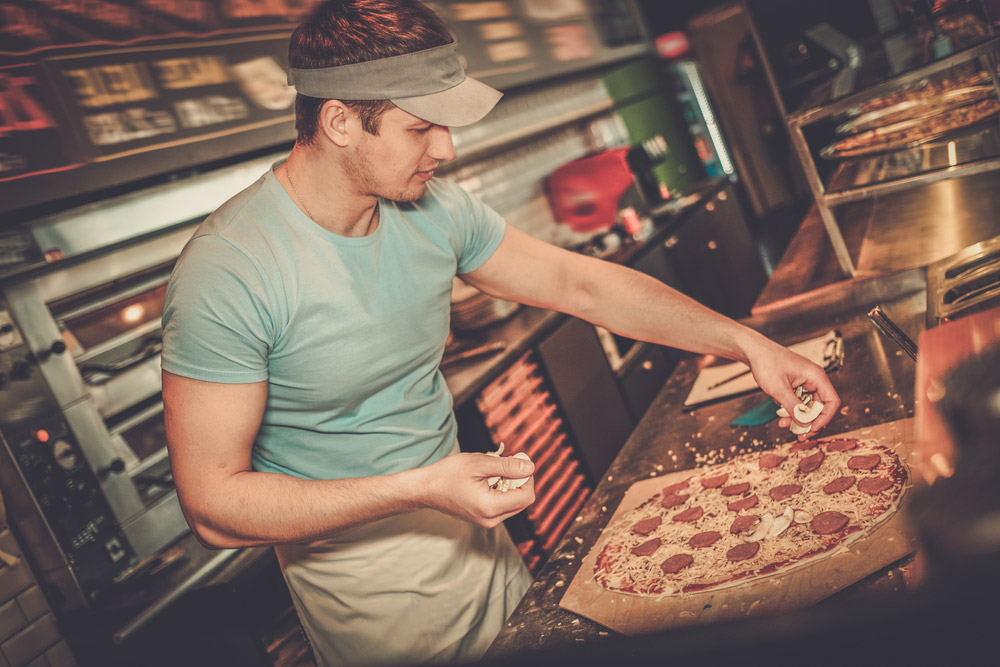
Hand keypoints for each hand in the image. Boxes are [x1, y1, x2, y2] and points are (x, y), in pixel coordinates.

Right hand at [416, 451, 534, 527]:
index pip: (526, 496)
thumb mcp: (479, 463)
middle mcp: (491, 520)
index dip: (526, 477)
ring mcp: (487, 521)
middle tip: (502, 465)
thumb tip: (530, 467)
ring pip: (513, 503)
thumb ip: (507, 466)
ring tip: (491, 472)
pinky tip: (486, 480)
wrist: (426, 488)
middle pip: (522, 501)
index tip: (515, 461)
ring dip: (509, 485)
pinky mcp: (483, 519)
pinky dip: (500, 491)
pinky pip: (502, 505)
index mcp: (491, 507)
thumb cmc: (447, 474)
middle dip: (518, 481)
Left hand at [747, 340, 840, 439]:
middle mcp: (813, 380)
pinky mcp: (795, 385)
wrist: (753, 351)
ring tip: (783, 424)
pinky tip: (780, 415)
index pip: (831, 401)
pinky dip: (791, 410)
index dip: (824, 418)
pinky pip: (798, 402)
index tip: (812, 428)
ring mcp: (804, 383)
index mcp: (816, 377)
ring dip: (798, 417)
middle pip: (820, 407)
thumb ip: (793, 407)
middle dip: (809, 421)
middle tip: (800, 434)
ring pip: (807, 406)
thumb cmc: (767, 363)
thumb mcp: (779, 389)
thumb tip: (804, 423)